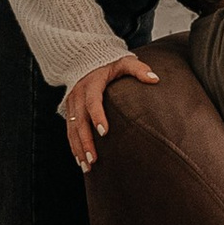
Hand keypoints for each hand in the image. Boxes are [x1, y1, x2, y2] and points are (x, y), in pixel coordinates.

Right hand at [63, 53, 157, 171]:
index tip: (104, 132)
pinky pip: (69, 130)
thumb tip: (155, 78)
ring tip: (86, 166)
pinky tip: (79, 160)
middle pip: (79, 121)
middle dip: (85, 141)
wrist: (85, 58)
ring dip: (77, 148)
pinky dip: (73, 146)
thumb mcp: (124, 61)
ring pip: (71, 129)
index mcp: (92, 83)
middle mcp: (78, 94)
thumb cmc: (108, 62)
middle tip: (93, 159)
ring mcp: (71, 103)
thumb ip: (138, 69)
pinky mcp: (69, 110)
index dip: (97, 116)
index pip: (93, 101)